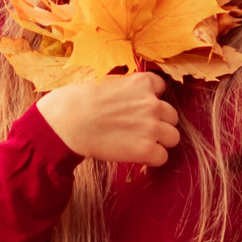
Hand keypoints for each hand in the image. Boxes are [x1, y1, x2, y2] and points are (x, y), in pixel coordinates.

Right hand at [37, 72, 179, 165]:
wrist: (68, 122)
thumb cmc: (79, 101)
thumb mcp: (108, 83)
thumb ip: (127, 89)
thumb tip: (132, 98)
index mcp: (142, 83)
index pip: (161, 88)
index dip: (151, 99)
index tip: (139, 107)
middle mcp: (152, 103)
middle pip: (172, 116)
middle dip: (159, 122)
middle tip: (139, 129)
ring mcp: (151, 127)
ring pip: (173, 137)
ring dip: (160, 141)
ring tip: (139, 144)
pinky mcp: (146, 149)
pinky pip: (162, 157)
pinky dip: (151, 159)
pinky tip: (136, 155)